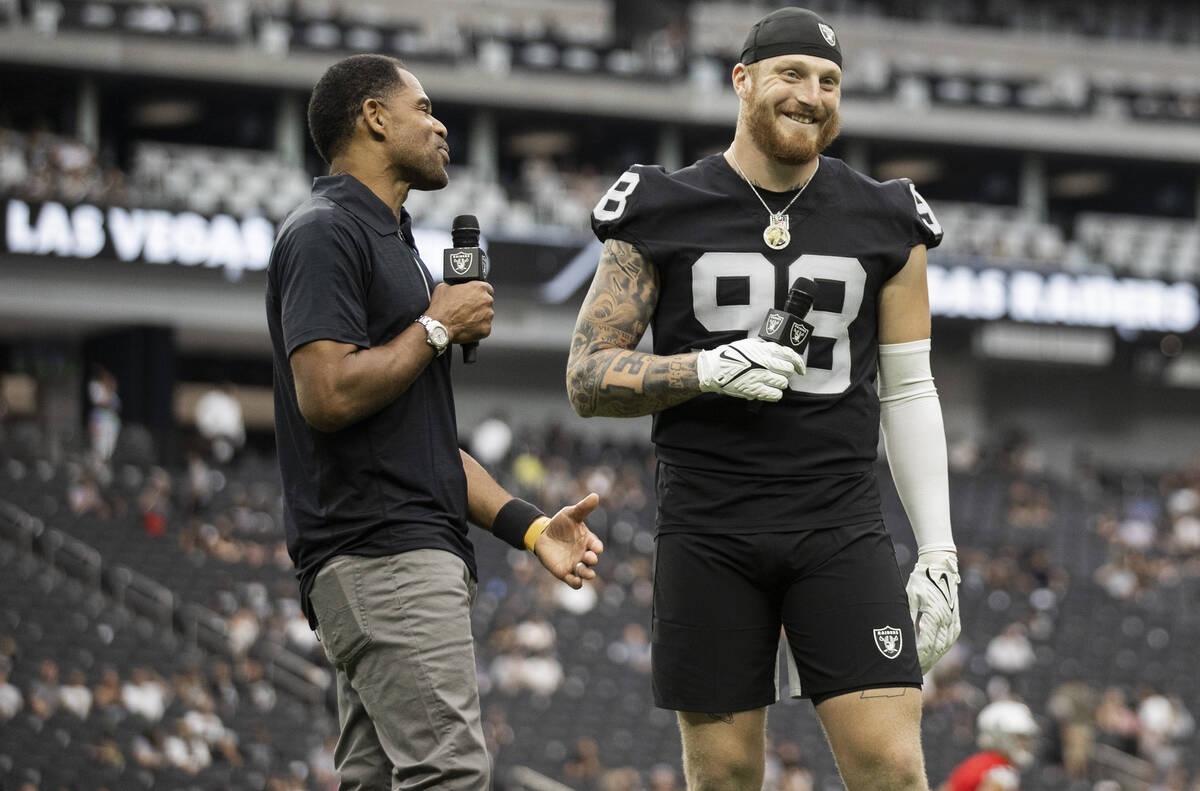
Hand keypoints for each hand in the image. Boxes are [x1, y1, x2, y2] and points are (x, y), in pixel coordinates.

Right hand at [426, 281, 493, 342]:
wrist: (440, 327)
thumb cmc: (442, 309)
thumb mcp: (443, 288)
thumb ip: (454, 285)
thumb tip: (454, 287)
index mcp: (478, 287)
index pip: (487, 288)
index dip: (479, 293)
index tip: (475, 297)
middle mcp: (486, 300)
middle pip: (487, 302)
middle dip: (479, 305)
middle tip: (467, 309)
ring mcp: (488, 315)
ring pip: (486, 315)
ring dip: (479, 316)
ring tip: (466, 319)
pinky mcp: (486, 328)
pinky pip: (484, 327)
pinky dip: (478, 328)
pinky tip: (467, 326)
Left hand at [533, 493, 603, 588]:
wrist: (543, 535)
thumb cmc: (560, 524)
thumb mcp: (570, 514)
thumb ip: (583, 508)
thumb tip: (595, 496)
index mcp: (588, 541)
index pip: (596, 546)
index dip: (597, 548)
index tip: (596, 548)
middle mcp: (584, 554)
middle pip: (592, 561)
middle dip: (592, 561)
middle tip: (589, 558)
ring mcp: (575, 564)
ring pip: (585, 573)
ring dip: (587, 573)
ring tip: (584, 572)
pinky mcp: (565, 573)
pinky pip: (574, 582)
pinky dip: (577, 583)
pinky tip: (576, 581)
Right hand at [696, 337, 804, 400]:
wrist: (714, 368)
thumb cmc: (729, 356)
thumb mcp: (748, 344)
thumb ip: (763, 347)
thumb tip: (776, 350)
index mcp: (765, 350)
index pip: (790, 355)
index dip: (798, 363)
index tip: (800, 369)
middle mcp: (766, 363)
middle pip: (788, 371)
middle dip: (785, 374)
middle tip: (779, 375)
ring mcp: (761, 377)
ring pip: (783, 383)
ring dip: (779, 384)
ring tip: (770, 383)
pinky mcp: (756, 390)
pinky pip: (775, 395)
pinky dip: (775, 395)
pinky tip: (769, 392)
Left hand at [906, 549, 960, 672]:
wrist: (940, 568)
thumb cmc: (921, 581)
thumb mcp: (910, 597)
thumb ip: (907, 617)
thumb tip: (901, 636)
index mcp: (934, 615)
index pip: (925, 644)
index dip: (918, 659)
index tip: (909, 668)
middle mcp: (946, 621)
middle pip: (936, 649)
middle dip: (925, 663)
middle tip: (914, 676)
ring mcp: (953, 621)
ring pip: (944, 647)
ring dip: (934, 659)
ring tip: (923, 669)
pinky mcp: (956, 620)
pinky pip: (949, 640)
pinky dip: (941, 650)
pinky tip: (933, 656)